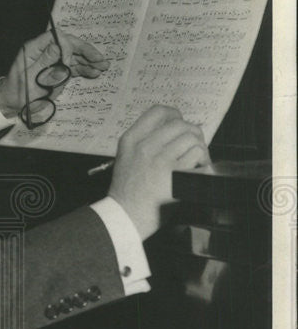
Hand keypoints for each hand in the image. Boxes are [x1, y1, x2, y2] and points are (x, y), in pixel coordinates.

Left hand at [0, 27, 109, 118]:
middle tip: (100, 60)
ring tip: (103, 67)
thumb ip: (47, 62)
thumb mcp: (31, 79)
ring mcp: (51, 59)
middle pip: (68, 45)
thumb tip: (60, 45)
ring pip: (73, 55)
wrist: (13, 104)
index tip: (72, 61)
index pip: (55, 37)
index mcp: (34, 49)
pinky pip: (72, 66)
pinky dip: (83, 68)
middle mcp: (43, 51)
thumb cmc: (19, 94)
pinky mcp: (55, 68)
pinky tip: (94, 72)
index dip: (68, 46)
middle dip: (85, 51)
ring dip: (88, 60)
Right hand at [109, 105, 210, 239]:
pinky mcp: (174, 173)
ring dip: (199, 149)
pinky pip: (197, 154)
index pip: (157, 112)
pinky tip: (198, 170)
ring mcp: (160, 159)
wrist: (125, 216)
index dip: (174, 115)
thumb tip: (175, 131)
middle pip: (180, 124)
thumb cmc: (127, 192)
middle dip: (192, 134)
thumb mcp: (125, 159)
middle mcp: (145, 146)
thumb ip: (143, 143)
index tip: (180, 123)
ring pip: (191, 138)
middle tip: (193, 147)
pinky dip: (203, 161)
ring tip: (196, 161)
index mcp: (131, 140)